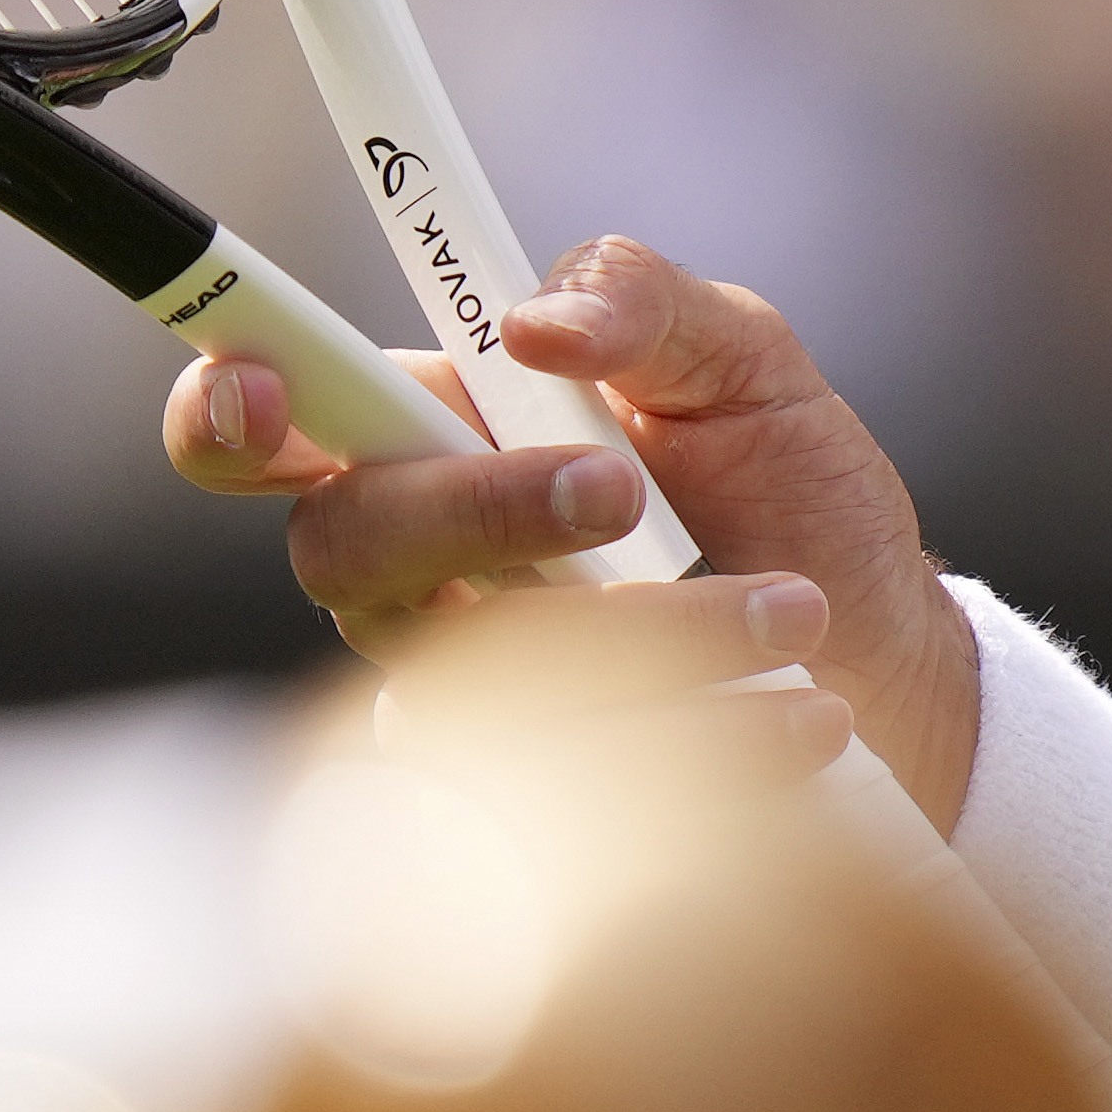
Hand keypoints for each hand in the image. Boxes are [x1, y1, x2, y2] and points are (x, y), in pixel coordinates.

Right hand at [164, 236, 983, 819]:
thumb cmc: (790, 492)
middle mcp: (418, 574)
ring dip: (656, 633)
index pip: (263, 433)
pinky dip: (708, 738)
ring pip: (474, 672)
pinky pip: (568, 787)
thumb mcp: (745, 360)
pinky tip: (805, 713)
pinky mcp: (532, 813)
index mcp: (434, 442)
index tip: (265, 389)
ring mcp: (460, 697)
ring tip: (798, 610)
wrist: (889, 660)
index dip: (222, 410)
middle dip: (475, 508)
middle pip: (344, 547)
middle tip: (619, 489)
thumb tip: (533, 322)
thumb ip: (640, 297)